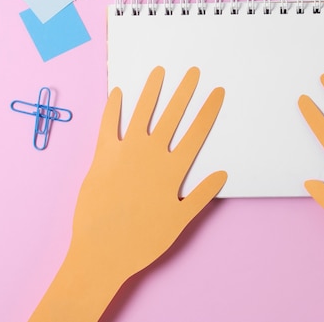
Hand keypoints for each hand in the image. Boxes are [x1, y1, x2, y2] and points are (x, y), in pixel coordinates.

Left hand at [30, 66, 225, 321]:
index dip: (208, 109)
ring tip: (159, 72)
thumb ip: (202, 194)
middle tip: (193, 72)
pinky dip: (112, 108)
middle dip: (184, 91)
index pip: (197, 132)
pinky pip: (107, 126)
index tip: (217, 91)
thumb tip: (222, 173)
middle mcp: (151, 154)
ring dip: (151, 91)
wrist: (103, 252)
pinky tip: (117, 93)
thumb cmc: (144, 240)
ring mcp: (125, 152)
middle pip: (172, 115)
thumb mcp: (180, 220)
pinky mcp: (101, 157)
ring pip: (141, 113)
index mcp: (173, 169)